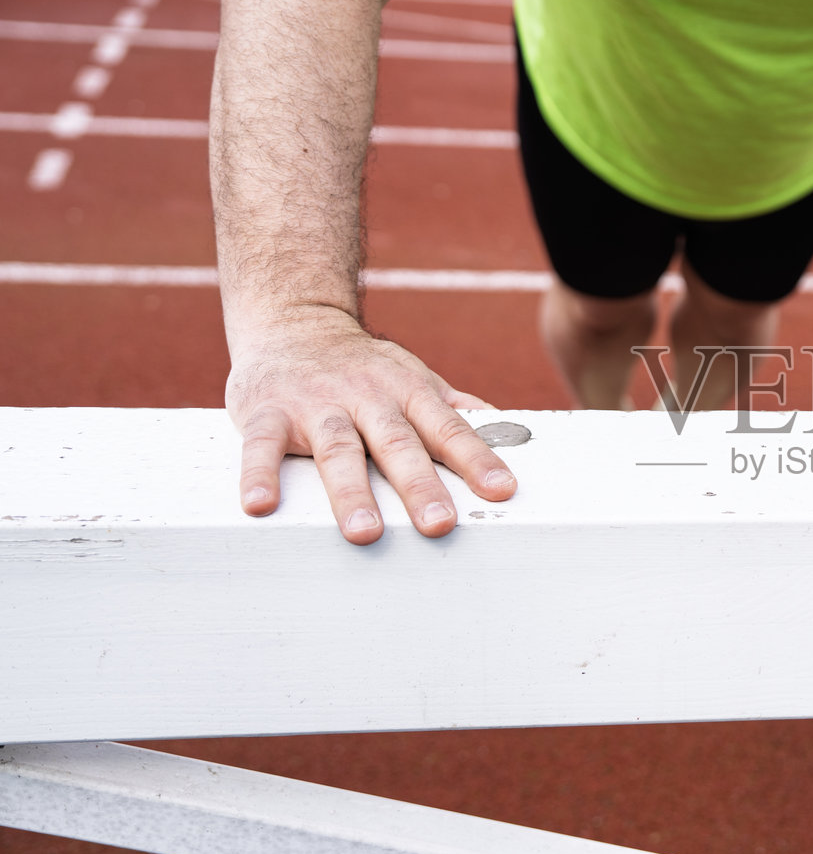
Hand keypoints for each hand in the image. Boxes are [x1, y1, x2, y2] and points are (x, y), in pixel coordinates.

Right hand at [225, 307, 516, 543]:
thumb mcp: (415, 379)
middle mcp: (366, 397)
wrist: (293, 321)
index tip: (501, 490)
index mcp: (408, 392)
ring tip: (365, 532)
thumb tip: (512, 431)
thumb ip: (457, 410)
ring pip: (337, 449)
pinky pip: (262, 445)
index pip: (448, 429)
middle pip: (397, 444)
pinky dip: (259, 474)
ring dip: (351, 492)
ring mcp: (316, 405)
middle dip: (419, 485)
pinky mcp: (267, 412)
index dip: (476, 459)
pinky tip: (261, 504)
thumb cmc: (364, 367)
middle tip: (439, 525)